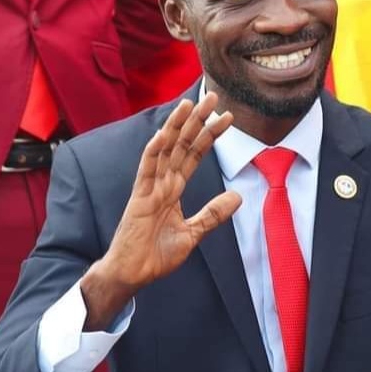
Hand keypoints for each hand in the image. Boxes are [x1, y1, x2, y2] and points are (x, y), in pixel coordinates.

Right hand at [81, 93, 241, 329]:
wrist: (132, 275)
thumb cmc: (155, 256)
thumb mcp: (193, 234)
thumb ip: (212, 214)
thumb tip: (238, 196)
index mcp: (173, 189)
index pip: (195, 154)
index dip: (210, 134)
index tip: (227, 117)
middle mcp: (161, 183)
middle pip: (182, 144)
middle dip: (197, 120)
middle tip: (213, 96)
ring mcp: (149, 188)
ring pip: (164, 150)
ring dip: (176, 127)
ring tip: (189, 104)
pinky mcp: (138, 199)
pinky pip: (146, 171)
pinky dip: (153, 151)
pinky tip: (162, 134)